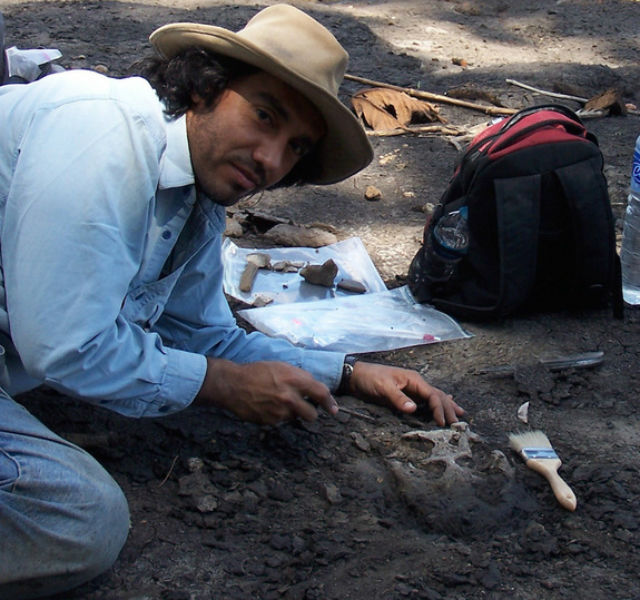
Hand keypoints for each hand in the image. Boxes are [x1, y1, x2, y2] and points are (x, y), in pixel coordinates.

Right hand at [194, 358, 337, 424]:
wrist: (233, 384)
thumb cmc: (257, 372)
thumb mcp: (281, 367)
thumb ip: (299, 377)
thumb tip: (313, 388)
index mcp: (294, 379)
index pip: (320, 393)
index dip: (329, 403)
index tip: (333, 409)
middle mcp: (289, 397)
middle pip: (312, 415)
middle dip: (311, 413)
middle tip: (306, 409)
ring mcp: (279, 411)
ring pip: (295, 418)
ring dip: (291, 413)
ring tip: (277, 401)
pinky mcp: (270, 421)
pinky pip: (281, 421)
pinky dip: (278, 416)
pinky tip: (267, 406)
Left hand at [346, 361, 463, 425]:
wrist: (356, 376)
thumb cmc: (370, 378)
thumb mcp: (383, 387)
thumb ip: (398, 398)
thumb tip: (413, 409)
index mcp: (413, 379)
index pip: (432, 395)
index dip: (439, 409)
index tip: (442, 422)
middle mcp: (415, 383)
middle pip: (437, 395)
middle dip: (449, 408)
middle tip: (458, 422)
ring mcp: (411, 388)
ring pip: (434, 397)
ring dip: (447, 405)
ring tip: (460, 413)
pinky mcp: (406, 395)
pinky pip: (425, 399)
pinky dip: (436, 402)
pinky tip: (445, 403)